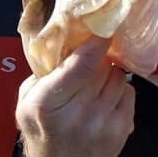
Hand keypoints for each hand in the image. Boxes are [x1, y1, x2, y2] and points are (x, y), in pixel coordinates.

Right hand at [16, 36, 135, 156]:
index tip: (104, 27)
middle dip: (98, 59)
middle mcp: (78, 114)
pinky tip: (105, 99)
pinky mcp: (122, 129)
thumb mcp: (28, 99)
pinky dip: (119, 90)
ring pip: (118, 76)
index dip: (98, 41)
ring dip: (109, 74)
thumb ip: (46, 70)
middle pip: (103, 66)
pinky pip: (129, 92)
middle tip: (89, 63)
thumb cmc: (42, 128)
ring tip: (95, 85)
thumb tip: (70, 38)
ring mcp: (103, 123)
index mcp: (48, 102)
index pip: (84, 63)